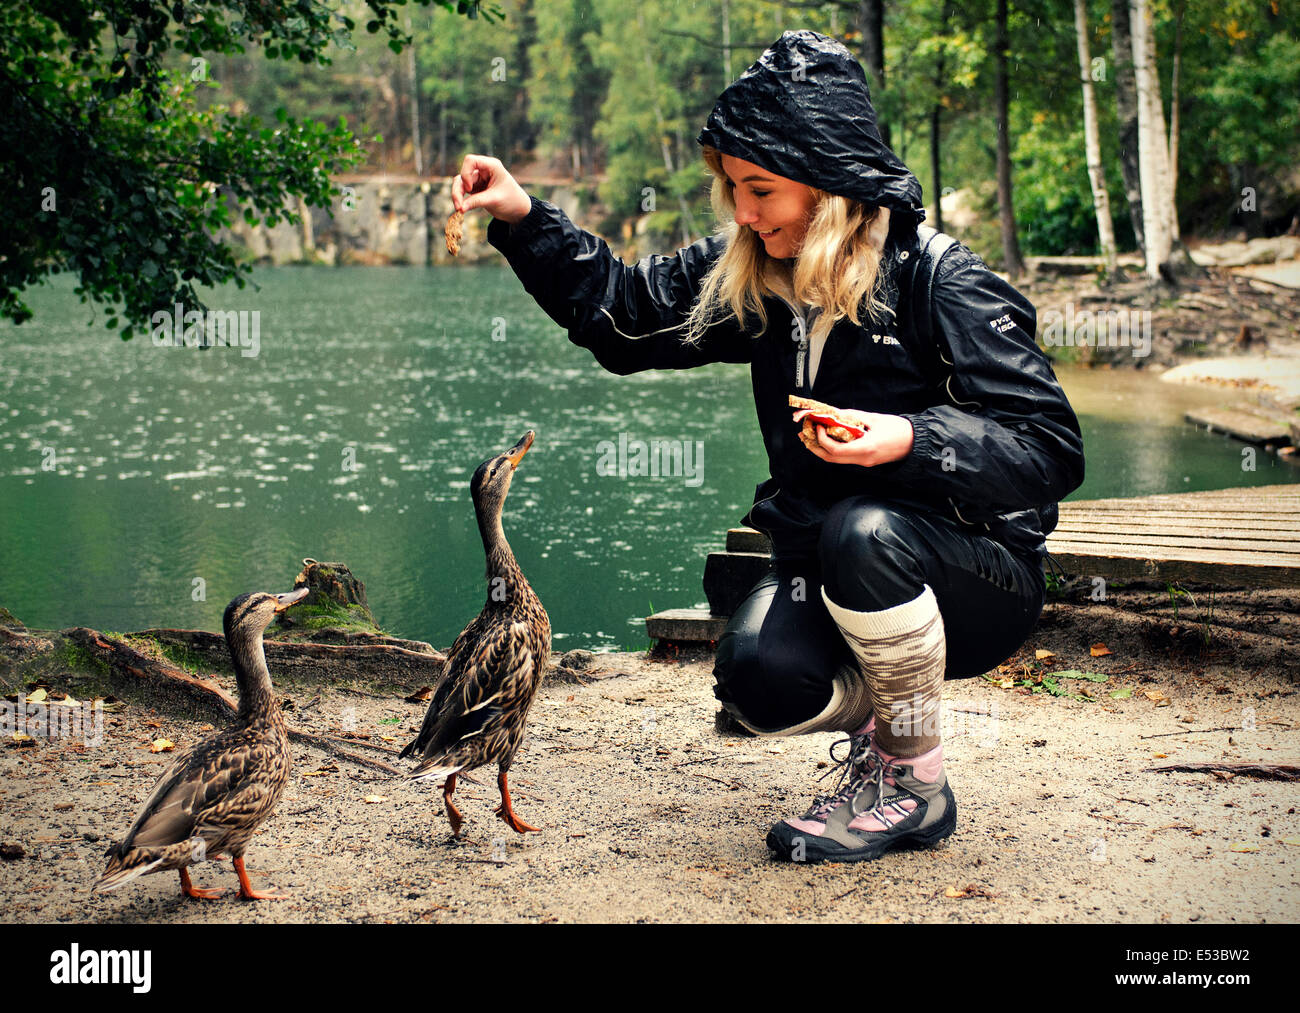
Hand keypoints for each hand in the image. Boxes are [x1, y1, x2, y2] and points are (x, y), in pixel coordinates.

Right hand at [452, 154, 531, 223]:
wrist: (518, 211)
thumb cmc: (512, 201)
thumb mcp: (494, 200)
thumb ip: (476, 202)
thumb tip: (459, 208)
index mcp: (492, 166)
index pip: (470, 160)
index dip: (465, 173)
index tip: (470, 188)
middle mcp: (483, 170)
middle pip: (462, 174)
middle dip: (458, 190)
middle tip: (458, 206)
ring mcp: (479, 179)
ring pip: (460, 183)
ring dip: (457, 195)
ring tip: (459, 209)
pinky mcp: (476, 189)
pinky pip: (463, 191)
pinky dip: (460, 199)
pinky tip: (461, 209)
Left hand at [797, 408, 914, 467]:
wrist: (915, 442)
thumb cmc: (899, 430)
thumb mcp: (873, 418)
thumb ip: (851, 417)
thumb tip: (832, 413)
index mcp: (865, 448)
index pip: (835, 449)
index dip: (822, 438)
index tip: (818, 425)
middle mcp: (862, 459)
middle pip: (831, 458)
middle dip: (815, 446)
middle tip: (805, 434)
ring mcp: (864, 462)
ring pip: (836, 460)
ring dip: (822, 449)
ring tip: (813, 436)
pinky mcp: (865, 461)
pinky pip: (845, 458)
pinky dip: (833, 449)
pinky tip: (829, 439)